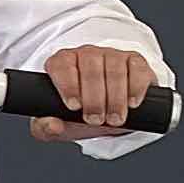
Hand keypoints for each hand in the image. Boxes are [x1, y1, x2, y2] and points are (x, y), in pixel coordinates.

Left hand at [30, 44, 155, 142]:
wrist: (106, 113)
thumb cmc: (78, 113)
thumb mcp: (58, 123)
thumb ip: (46, 127)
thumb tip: (52, 126)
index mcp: (61, 63)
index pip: (61, 66)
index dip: (67, 86)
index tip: (74, 107)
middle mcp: (86, 54)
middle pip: (91, 70)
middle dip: (94, 99)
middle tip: (96, 120)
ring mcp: (112, 55)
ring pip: (115, 70)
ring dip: (115, 98)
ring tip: (114, 119)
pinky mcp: (135, 60)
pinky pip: (137, 69)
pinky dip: (136, 87)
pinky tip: (132, 103)